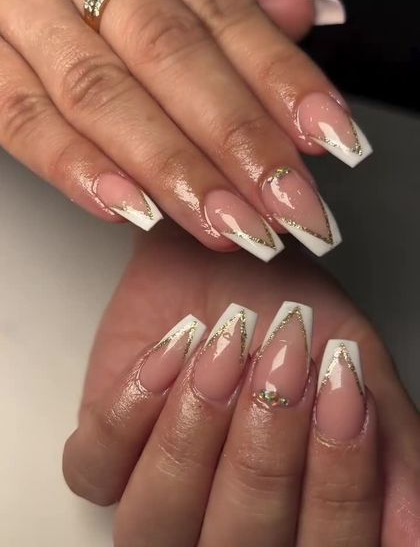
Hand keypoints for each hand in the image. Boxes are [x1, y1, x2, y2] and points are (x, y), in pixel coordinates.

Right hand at [0, 0, 358, 261]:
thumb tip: (299, 17)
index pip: (227, 19)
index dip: (281, 81)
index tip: (328, 140)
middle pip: (173, 61)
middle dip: (235, 140)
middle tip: (282, 207)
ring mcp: (28, 19)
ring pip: (101, 95)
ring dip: (169, 167)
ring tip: (223, 224)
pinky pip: (20, 117)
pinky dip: (72, 165)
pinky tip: (129, 208)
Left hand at [63, 225, 419, 544]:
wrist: (230, 255)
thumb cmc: (292, 311)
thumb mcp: (360, 370)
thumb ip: (390, 451)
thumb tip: (412, 530)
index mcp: (294, 516)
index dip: (337, 483)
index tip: (343, 389)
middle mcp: (223, 520)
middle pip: (238, 546)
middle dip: (265, 448)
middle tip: (286, 359)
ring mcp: (155, 494)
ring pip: (156, 521)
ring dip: (197, 430)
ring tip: (225, 349)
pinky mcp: (101, 455)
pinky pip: (95, 468)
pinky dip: (133, 408)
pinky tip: (173, 350)